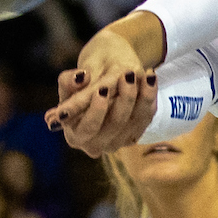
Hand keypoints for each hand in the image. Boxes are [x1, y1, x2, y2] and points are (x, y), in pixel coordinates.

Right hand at [45, 29, 158, 156]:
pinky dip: (149, 96)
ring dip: (139, 95)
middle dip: (123, 100)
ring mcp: (117, 142)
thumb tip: (80, 77)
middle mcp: (96, 145)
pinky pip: (146, 116)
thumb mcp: (68, 81)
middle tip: (126, 76)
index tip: (101, 89)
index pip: (88, 128)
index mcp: (75, 136)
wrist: (97, 84)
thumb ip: (68, 82)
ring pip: (134, 120)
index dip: (95, 111)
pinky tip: (150, 77)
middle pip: (115, 124)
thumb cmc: (79, 85)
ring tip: (138, 72)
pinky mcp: (134, 134)